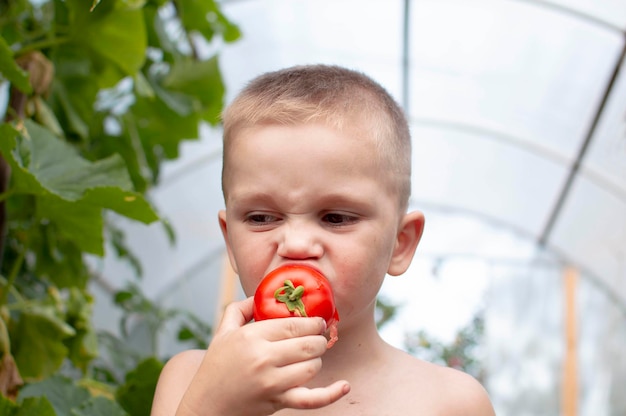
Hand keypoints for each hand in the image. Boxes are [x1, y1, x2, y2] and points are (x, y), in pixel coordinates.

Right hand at [177, 297, 349, 415]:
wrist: (205, 406)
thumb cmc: (216, 367)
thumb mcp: (222, 332)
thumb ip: (240, 308)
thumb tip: (261, 293)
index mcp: (251, 337)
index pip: (294, 324)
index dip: (313, 321)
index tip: (318, 322)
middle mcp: (263, 358)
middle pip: (308, 344)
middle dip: (320, 339)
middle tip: (320, 337)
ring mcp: (271, 382)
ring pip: (312, 366)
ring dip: (317, 360)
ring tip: (311, 357)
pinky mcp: (277, 402)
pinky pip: (311, 400)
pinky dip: (331, 394)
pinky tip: (344, 386)